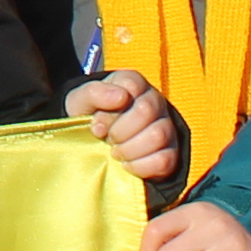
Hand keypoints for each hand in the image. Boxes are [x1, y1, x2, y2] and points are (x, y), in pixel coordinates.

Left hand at [70, 69, 183, 192]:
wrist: (96, 144)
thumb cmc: (91, 116)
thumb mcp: (80, 102)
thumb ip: (94, 93)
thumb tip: (120, 97)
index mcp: (132, 84)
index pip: (131, 86)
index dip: (110, 110)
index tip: (96, 123)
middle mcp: (154, 100)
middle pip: (146, 111)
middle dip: (120, 131)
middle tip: (107, 139)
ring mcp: (166, 126)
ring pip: (158, 135)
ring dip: (130, 149)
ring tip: (115, 153)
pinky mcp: (170, 152)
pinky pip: (165, 160)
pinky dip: (141, 166)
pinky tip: (127, 165)